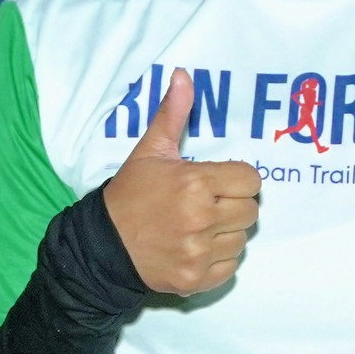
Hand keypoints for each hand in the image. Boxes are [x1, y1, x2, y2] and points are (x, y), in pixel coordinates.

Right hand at [101, 67, 260, 294]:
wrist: (102, 245)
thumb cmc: (131, 195)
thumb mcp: (150, 151)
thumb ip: (172, 114)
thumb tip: (184, 74)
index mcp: (195, 183)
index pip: (251, 180)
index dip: (236, 180)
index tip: (217, 183)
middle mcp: (201, 218)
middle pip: (251, 210)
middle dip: (233, 205)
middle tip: (207, 204)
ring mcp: (199, 252)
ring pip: (242, 239)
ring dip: (226, 233)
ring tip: (198, 227)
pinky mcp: (196, 279)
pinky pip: (231, 267)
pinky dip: (218, 260)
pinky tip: (195, 248)